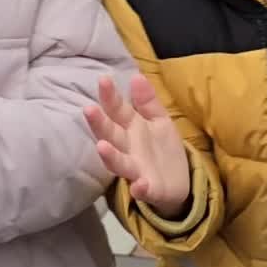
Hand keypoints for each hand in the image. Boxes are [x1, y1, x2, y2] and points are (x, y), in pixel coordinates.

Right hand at [85, 75, 189, 218]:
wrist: (178, 183)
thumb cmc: (161, 148)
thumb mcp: (159, 120)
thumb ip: (147, 101)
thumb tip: (136, 76)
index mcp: (132, 128)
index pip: (117, 110)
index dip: (110, 97)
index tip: (103, 79)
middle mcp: (128, 148)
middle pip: (111, 135)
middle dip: (100, 124)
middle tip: (88, 109)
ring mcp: (136, 170)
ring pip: (120, 163)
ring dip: (110, 156)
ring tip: (101, 146)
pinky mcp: (149, 189)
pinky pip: (143, 190)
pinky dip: (140, 188)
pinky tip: (139, 185)